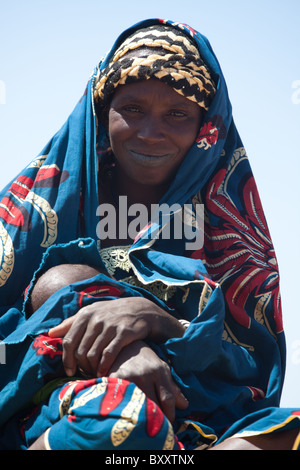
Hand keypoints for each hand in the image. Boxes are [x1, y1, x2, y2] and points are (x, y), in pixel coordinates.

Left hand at [48, 297, 184, 377]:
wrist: (141, 310)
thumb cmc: (112, 313)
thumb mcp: (92, 312)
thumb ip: (71, 323)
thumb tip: (50, 333)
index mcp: (86, 314)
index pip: (68, 341)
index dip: (66, 359)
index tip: (69, 370)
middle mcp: (96, 319)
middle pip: (80, 350)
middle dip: (80, 366)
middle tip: (84, 374)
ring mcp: (110, 326)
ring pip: (93, 354)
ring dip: (92, 368)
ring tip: (93, 374)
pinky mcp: (123, 333)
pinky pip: (108, 355)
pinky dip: (103, 367)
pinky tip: (103, 373)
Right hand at [108, 340, 188, 422]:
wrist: (123, 344)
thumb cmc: (145, 359)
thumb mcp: (161, 368)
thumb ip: (173, 387)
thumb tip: (185, 406)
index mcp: (159, 371)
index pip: (168, 399)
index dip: (170, 415)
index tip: (169, 424)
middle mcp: (145, 374)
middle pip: (153, 404)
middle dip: (156, 418)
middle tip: (157, 426)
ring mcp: (130, 376)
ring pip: (138, 405)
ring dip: (141, 416)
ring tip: (143, 421)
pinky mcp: (115, 379)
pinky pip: (123, 400)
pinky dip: (126, 408)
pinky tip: (127, 411)